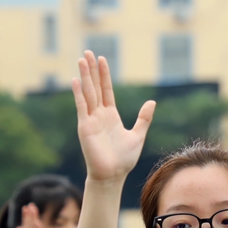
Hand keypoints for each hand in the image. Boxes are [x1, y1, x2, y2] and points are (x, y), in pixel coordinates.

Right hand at [72, 51, 154, 183]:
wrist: (113, 175)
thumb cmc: (124, 160)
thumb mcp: (138, 135)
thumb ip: (144, 118)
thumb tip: (152, 102)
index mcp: (110, 116)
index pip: (106, 90)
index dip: (104, 75)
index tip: (102, 59)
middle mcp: (99, 115)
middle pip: (95, 87)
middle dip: (92, 70)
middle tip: (88, 52)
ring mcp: (91, 120)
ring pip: (87, 93)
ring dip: (85, 76)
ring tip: (82, 59)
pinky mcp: (85, 127)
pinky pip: (82, 107)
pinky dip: (78, 94)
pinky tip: (76, 80)